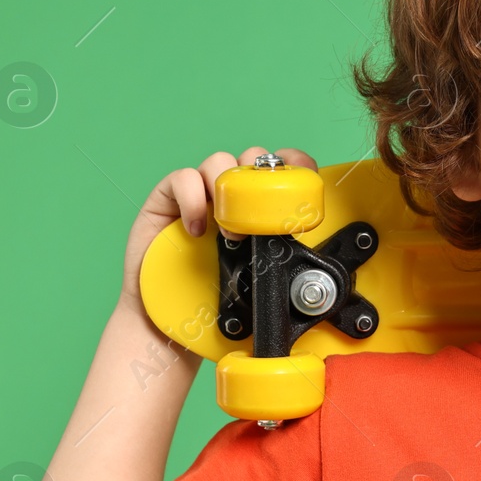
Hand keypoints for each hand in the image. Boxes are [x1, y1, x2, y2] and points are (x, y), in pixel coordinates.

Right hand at [117, 146, 318, 316]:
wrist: (167, 321)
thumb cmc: (213, 301)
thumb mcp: (258, 282)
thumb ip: (280, 266)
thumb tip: (314, 276)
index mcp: (258, 208)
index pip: (281, 168)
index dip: (294, 162)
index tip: (304, 173)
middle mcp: (230, 196)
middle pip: (250, 159)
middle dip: (257, 180)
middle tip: (256, 223)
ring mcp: (199, 195)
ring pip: (218, 162)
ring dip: (226, 190)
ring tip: (228, 233)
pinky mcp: (166, 200)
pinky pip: (182, 178)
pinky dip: (192, 197)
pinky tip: (196, 229)